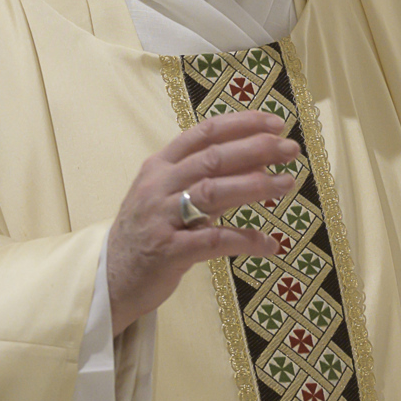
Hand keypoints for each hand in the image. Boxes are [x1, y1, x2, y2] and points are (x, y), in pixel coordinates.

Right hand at [107, 110, 299, 328]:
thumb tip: (260, 165)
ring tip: (287, 184)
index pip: (204, 133)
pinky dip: (245, 240)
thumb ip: (211, 180)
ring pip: (213, 192)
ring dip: (255, 186)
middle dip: (256, 149)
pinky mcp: (168, 251)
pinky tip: (270, 244)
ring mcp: (161, 218)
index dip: (241, 124)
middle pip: (213, 158)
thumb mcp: (172, 197)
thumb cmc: (149, 232)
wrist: (110, 278)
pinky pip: (213, 241)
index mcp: (160, 165)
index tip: (275, 123)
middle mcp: (159, 185)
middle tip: (290, 149)